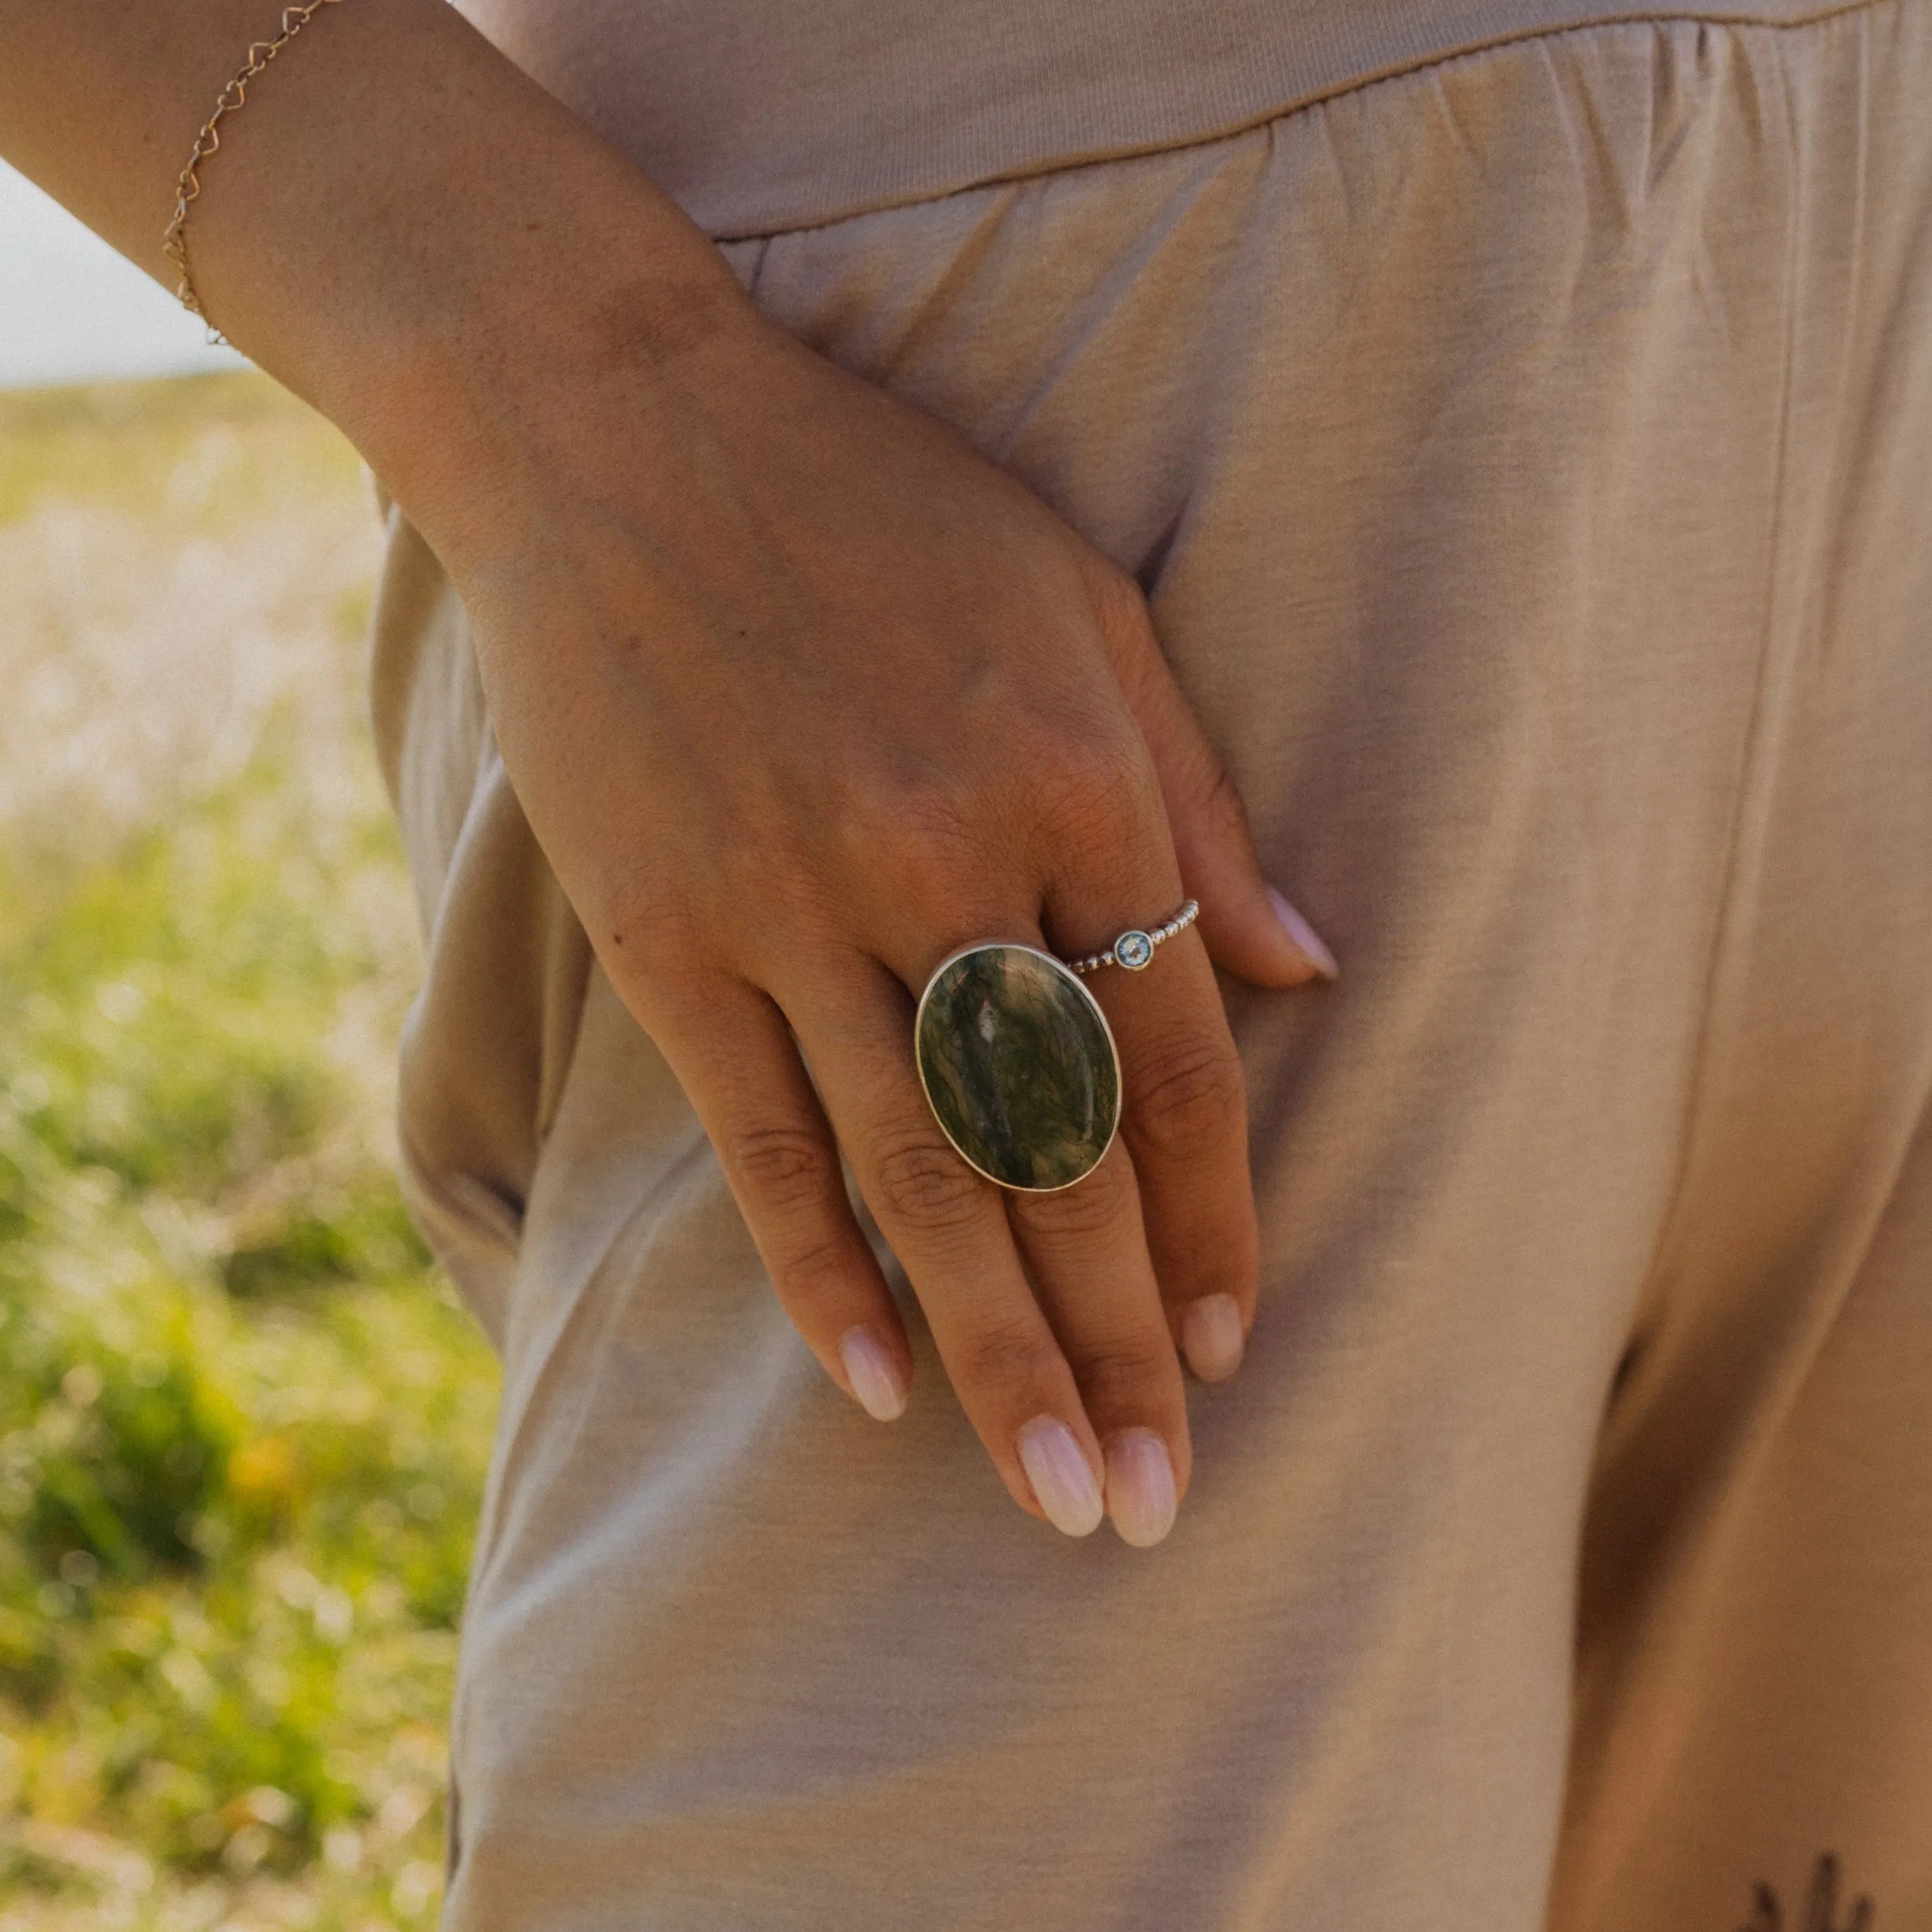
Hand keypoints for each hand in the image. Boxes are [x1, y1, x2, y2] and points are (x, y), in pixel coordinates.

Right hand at [427, 271, 1334, 1547]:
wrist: (615, 421)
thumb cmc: (881, 507)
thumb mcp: (1089, 608)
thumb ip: (1201, 803)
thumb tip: (1317, 972)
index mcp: (1081, 776)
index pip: (1178, 1058)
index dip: (1214, 1220)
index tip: (1234, 1353)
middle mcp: (950, 857)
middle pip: (1064, 1155)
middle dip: (1120, 1345)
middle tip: (1156, 1510)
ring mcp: (796, 901)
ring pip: (923, 1178)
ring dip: (995, 1353)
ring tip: (1053, 1498)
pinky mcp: (667, 929)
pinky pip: (761, 1137)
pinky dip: (818, 1270)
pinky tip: (873, 1389)